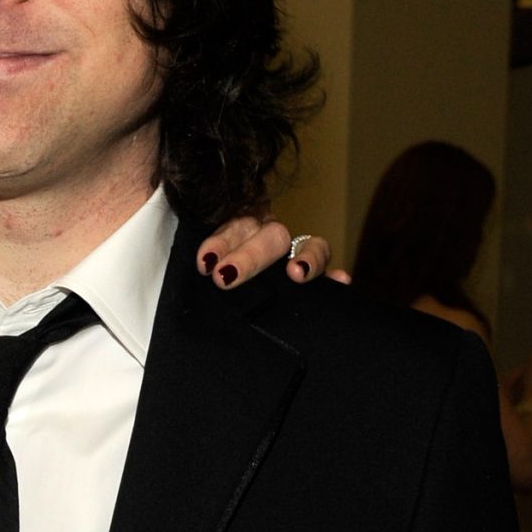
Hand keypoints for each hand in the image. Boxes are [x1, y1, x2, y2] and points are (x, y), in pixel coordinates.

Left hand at [196, 215, 346, 287]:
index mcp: (243, 226)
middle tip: (227, 278)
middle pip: (271, 235)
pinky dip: (335, 278)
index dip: (222, 241)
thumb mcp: (206, 260)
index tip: (206, 263)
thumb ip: (205, 258)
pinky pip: (330, 274)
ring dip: (306, 257)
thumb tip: (191, 262)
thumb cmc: (216, 273)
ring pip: (310, 245)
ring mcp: (298, 255)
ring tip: (296, 274)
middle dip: (250, 257)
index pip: (236, 224)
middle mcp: (273, 236)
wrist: (231, 307)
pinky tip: (340, 282)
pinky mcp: (315, 278)